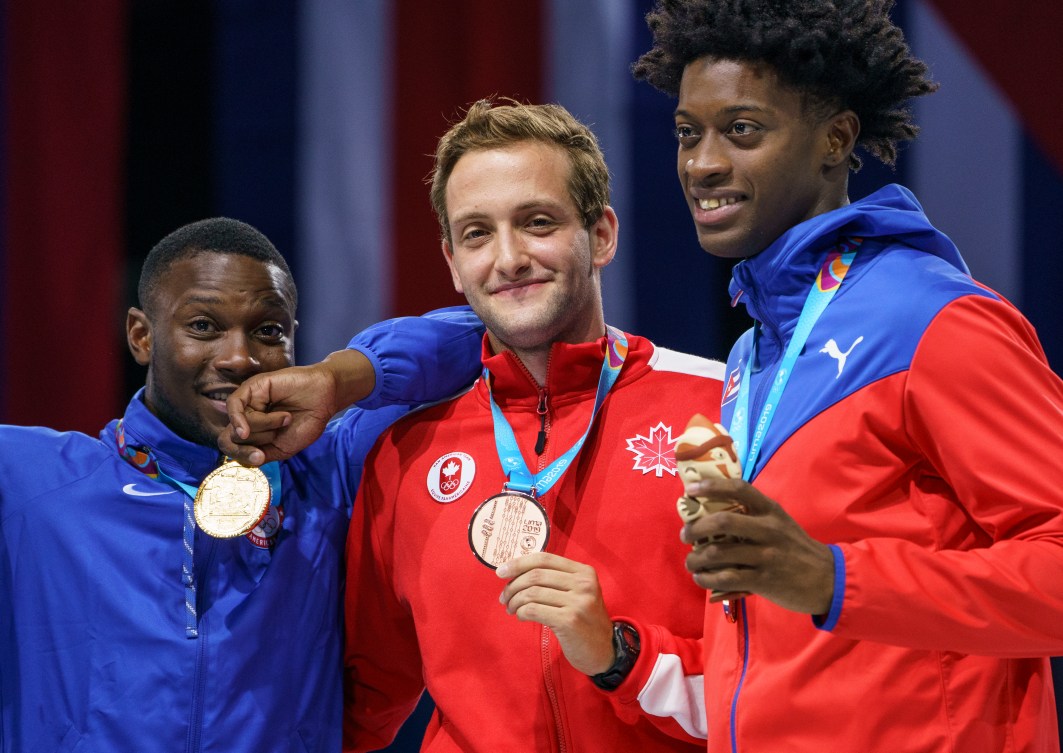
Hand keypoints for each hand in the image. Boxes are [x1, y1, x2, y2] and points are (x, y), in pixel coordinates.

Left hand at [218, 350, 374, 464]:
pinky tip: (246, 429)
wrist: (325, 399)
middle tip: (274, 436)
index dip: (241, 456)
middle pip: (231, 438)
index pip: (232, 448)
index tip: (260, 458)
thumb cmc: (307, 423)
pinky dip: (239, 420)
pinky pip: (234, 405)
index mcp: (253, 433)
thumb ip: (260, 455)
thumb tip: (242, 458)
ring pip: (235, 424)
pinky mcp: (253, 387)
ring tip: (285, 419)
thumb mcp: (282, 449)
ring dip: (262, 427)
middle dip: (254, 442)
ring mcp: (249, 401)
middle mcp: (247, 417)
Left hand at [496, 553, 615, 675]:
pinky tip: (520, 616)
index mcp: (584, 572)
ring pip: (532, 593)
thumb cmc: (585, 621)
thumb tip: (516, 571)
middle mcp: (583, 584)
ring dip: (514, 601)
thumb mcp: (578, 594)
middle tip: (504, 598)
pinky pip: (533, 610)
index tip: (501, 572)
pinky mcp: (570, 621)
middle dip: (513, 586)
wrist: (605, 651)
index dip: (519, 563)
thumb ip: (555, 580)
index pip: (544, 558)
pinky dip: (521, 612)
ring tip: (511, 609)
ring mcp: (578, 602)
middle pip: (536, 575)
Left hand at [680, 477, 834, 615]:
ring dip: (696, 559)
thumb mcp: (781, 523)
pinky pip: (726, 578)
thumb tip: (713, 516)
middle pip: (722, 522)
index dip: (712, 487)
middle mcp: (768, 529)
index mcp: (771, 511)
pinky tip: (702, 579)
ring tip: (691, 563)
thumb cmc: (796, 549)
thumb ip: (753, 517)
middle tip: (686, 535)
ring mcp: (766, 555)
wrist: (828, 579)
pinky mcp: (763, 580)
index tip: (690, 490)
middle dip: (696, 529)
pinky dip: (708, 579)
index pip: (739, 489)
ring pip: (718, 554)